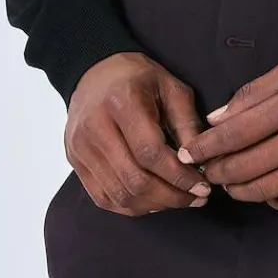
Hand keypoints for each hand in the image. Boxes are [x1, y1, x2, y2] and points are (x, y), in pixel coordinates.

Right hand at [64, 51, 212, 215]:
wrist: (94, 72)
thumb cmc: (138, 78)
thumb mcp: (171, 87)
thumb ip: (187, 123)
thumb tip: (200, 164)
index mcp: (120, 102)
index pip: (150, 153)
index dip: (178, 175)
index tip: (202, 186)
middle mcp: (95, 128)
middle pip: (134, 180)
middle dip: (170, 196)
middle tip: (196, 198)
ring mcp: (80, 148)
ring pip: (119, 195)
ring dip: (154, 205)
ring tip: (179, 200)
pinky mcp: (75, 162)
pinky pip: (104, 198)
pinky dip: (132, 206)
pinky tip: (154, 200)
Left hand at [176, 53, 277, 214]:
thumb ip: (256, 91)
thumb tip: (218, 118)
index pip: (234, 134)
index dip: (204, 146)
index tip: (188, 151)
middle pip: (242, 168)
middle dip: (215, 171)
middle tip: (203, 168)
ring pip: (261, 191)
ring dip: (236, 189)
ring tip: (228, 180)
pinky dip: (269, 200)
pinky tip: (265, 187)